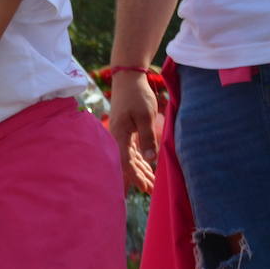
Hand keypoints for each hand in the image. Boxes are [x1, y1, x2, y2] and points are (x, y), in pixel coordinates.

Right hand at [108, 70, 158, 191]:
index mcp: (119, 134)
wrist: (128, 77)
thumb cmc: (137, 95)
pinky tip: (147, 167)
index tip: (145, 188)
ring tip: (151, 183)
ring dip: (141, 169)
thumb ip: (147, 138)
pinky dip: (140, 159)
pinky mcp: (127, 129)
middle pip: (127, 162)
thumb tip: (150, 159)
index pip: (125, 161)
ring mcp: (122, 133)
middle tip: (151, 191)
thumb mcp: (145, 116)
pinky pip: (133, 149)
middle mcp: (117, 136)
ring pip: (130, 156)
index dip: (134, 176)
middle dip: (138, 177)